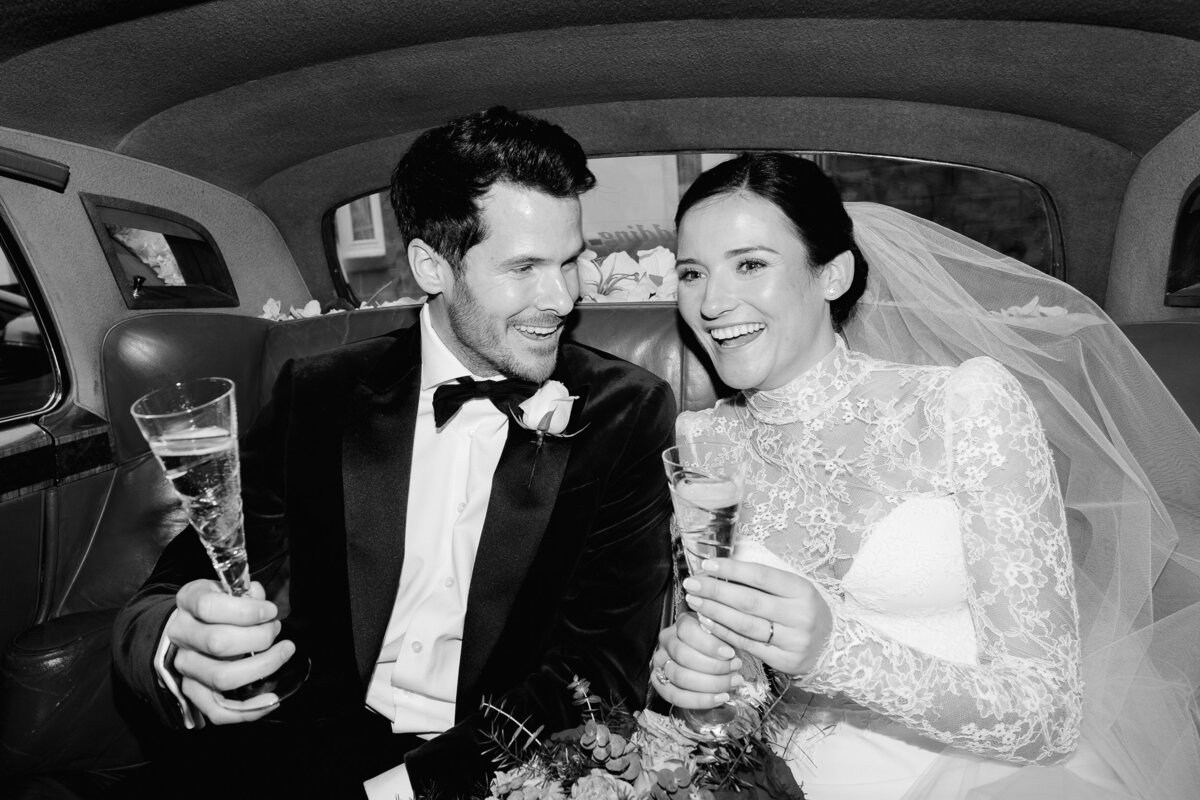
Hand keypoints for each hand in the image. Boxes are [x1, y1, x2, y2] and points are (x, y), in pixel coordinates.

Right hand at [165, 579, 295, 723]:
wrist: (191, 624)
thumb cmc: (220, 605)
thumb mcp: (229, 587)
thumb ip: (247, 593)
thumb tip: (260, 601)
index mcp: (188, 602)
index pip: (209, 607)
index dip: (246, 611)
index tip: (270, 611)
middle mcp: (181, 634)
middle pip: (218, 643)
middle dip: (259, 637)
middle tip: (276, 630)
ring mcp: (184, 666)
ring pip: (221, 677)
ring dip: (262, 667)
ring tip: (282, 652)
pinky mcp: (192, 691)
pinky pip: (216, 711)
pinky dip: (247, 711)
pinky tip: (272, 699)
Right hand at [650, 612, 743, 708]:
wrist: (712, 661)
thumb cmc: (721, 645)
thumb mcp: (724, 634)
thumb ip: (725, 638)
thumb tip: (730, 654)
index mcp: (681, 622)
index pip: (687, 631)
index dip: (709, 644)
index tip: (730, 654)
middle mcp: (666, 640)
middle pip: (683, 655)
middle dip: (713, 666)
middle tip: (735, 670)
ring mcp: (660, 662)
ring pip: (680, 677)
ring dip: (710, 684)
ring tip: (732, 683)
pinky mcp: (660, 684)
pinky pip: (676, 697)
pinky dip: (701, 700)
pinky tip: (720, 698)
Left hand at [682, 558, 831, 676]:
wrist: (833, 645)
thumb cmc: (802, 609)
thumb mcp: (793, 589)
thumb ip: (762, 581)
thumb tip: (721, 568)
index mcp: (802, 590)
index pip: (760, 576)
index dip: (731, 569)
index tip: (707, 565)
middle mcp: (800, 615)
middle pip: (749, 601)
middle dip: (715, 591)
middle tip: (692, 583)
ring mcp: (793, 641)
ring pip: (745, 625)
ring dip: (715, 612)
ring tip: (695, 601)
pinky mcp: (785, 661)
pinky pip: (748, 644)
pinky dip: (724, 633)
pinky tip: (708, 623)